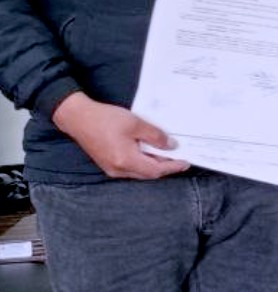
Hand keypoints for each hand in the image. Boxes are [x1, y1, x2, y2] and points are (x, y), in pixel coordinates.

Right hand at [51, 92, 189, 180]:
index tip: (186, 162)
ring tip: (167, 154)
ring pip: (139, 171)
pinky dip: (142, 162)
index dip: (172, 167)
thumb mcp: (136, 124)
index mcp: (126, 161)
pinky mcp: (107, 164)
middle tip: (179, 158)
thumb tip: (171, 146)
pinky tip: (149, 152)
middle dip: (165, 167)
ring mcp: (111, 168)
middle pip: (148, 173)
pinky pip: (130, 167)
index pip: (155, 170)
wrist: (77, 117)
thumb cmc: (105, 119)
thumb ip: (155, 136)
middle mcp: (118, 170)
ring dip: (153, 164)